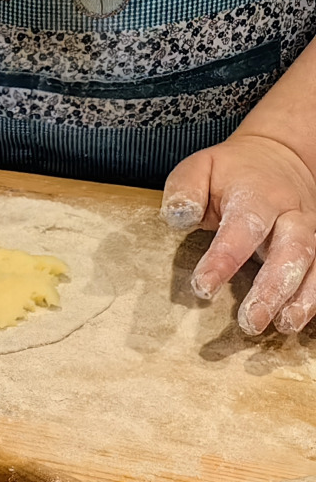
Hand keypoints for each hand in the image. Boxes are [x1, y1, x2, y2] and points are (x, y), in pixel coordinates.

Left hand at [162, 134, 315, 334]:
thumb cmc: (230, 172)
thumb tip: (179, 216)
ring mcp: (310, 230)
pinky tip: (302, 321)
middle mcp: (291, 214)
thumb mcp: (200, 169)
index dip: (224, 259)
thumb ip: (185, 190)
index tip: (203, 288)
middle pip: (292, 249)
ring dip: (304, 297)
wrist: (279, 156)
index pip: (243, 227)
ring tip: (285, 325)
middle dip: (273, 288)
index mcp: (258, 194)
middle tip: (250, 321)